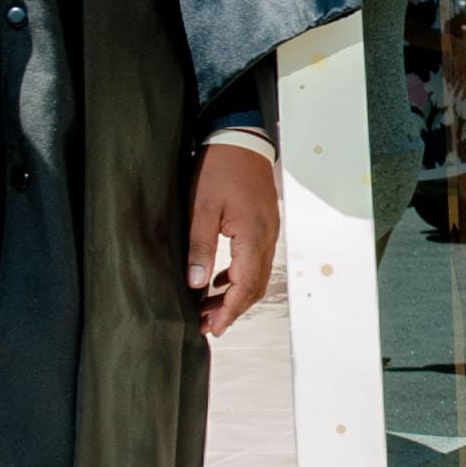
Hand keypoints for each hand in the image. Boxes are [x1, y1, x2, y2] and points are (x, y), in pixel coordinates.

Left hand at [186, 139, 278, 337]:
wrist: (242, 138)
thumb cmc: (221, 168)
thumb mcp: (202, 207)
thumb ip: (200, 247)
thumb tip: (197, 283)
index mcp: (253, 237)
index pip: (245, 287)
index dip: (228, 311)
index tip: (212, 328)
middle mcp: (267, 238)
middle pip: (255, 286)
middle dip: (232, 309)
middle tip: (207, 324)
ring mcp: (269, 231)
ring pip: (256, 275)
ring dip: (235, 294)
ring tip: (210, 307)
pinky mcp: (263, 224)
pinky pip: (256, 260)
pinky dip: (239, 276)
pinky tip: (220, 279)